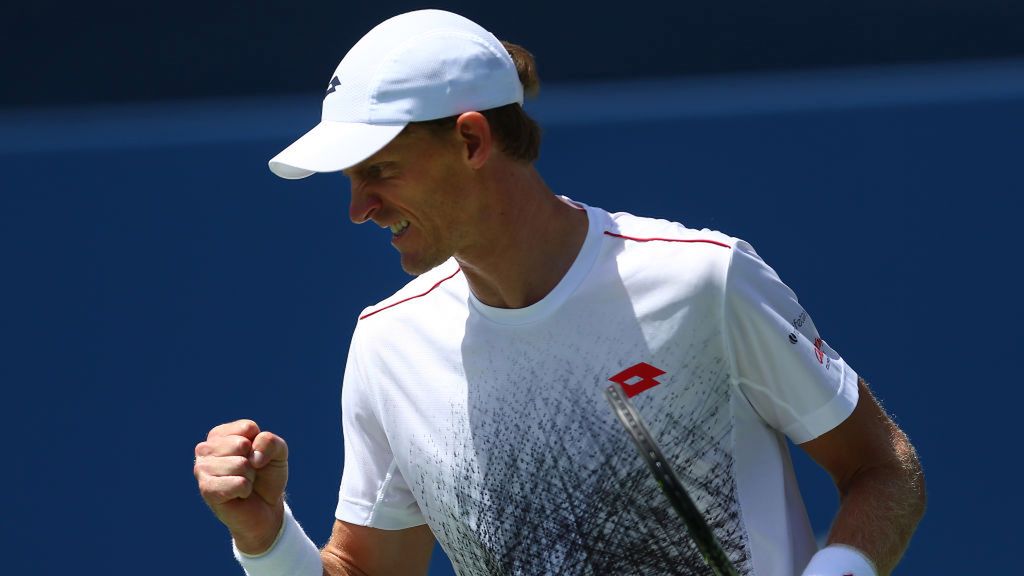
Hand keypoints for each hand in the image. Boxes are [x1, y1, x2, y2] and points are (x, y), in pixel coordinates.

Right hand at [194, 419, 288, 553]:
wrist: (265, 509)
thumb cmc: (266, 476)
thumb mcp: (278, 452)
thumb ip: (270, 442)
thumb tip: (253, 457)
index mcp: (220, 434)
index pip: (248, 428)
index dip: (260, 445)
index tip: (255, 457)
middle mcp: (205, 449)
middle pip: (241, 445)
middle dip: (253, 462)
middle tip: (249, 474)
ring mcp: (202, 469)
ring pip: (240, 464)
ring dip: (249, 477)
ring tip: (243, 484)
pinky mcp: (206, 489)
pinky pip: (237, 483)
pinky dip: (245, 489)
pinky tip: (239, 495)